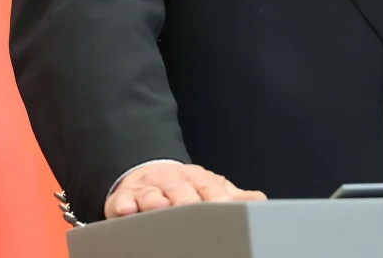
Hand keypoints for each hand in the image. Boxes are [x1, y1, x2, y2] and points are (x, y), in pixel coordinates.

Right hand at [104, 162, 266, 217]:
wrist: (147, 172)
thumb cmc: (182, 187)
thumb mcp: (208, 188)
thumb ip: (232, 196)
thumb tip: (260, 200)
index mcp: (197, 179)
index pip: (210, 187)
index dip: (217, 198)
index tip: (226, 207)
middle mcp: (173, 181)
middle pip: (180, 191)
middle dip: (186, 200)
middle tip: (193, 209)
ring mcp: (148, 188)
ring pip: (151, 195)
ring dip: (155, 201)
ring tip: (161, 207)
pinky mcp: (124, 198)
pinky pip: (122, 201)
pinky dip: (124, 206)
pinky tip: (127, 210)